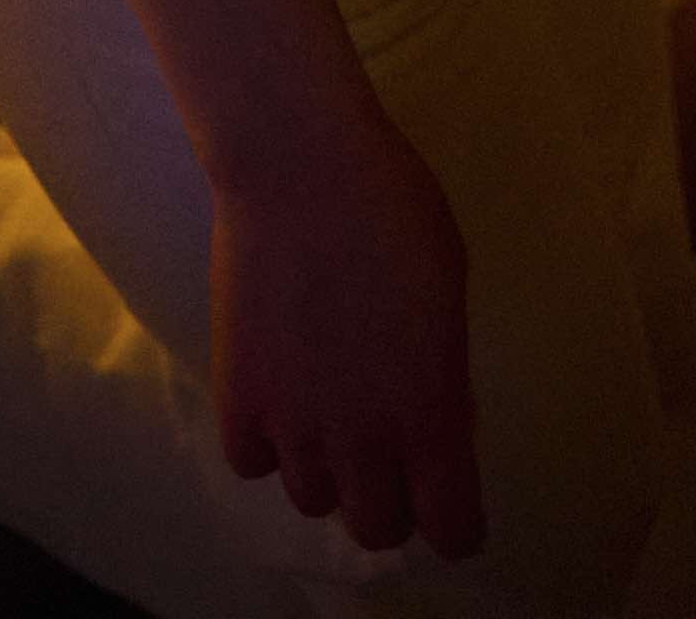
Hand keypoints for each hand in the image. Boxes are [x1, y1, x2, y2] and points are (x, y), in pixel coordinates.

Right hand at [211, 109, 483, 557]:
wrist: (299, 165)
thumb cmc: (394, 205)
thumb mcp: (448, 288)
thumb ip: (444, 369)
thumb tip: (439, 420)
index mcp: (431, 411)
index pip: (453, 528)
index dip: (457, 522)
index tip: (452, 499)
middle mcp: (365, 438)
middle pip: (378, 530)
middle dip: (391, 500)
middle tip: (389, 453)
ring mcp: (295, 425)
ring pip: (313, 499)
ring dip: (327, 466)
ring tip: (328, 407)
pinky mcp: (238, 401)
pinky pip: (254, 463)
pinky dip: (268, 441)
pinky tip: (280, 394)